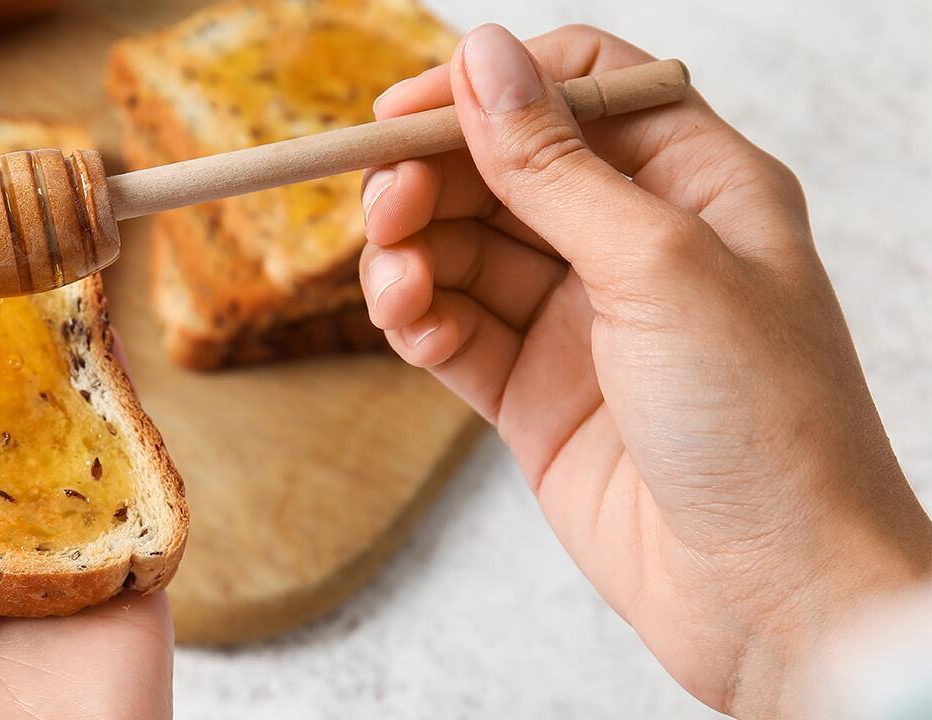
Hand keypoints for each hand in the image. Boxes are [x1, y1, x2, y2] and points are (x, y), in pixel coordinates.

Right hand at [361, 24, 931, 716]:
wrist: (772, 596)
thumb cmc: (766, 424)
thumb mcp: (659, 266)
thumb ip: (555, 167)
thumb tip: (482, 58)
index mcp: (697, 185)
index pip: (580, 90)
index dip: (492, 87)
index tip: (410, 108)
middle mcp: (634, 244)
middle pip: (505, 170)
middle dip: (434, 177)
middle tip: (384, 201)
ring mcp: (580, 321)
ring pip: (466, 250)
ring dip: (413, 253)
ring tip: (393, 280)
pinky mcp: (534, 392)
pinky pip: (456, 330)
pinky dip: (419, 319)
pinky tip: (406, 321)